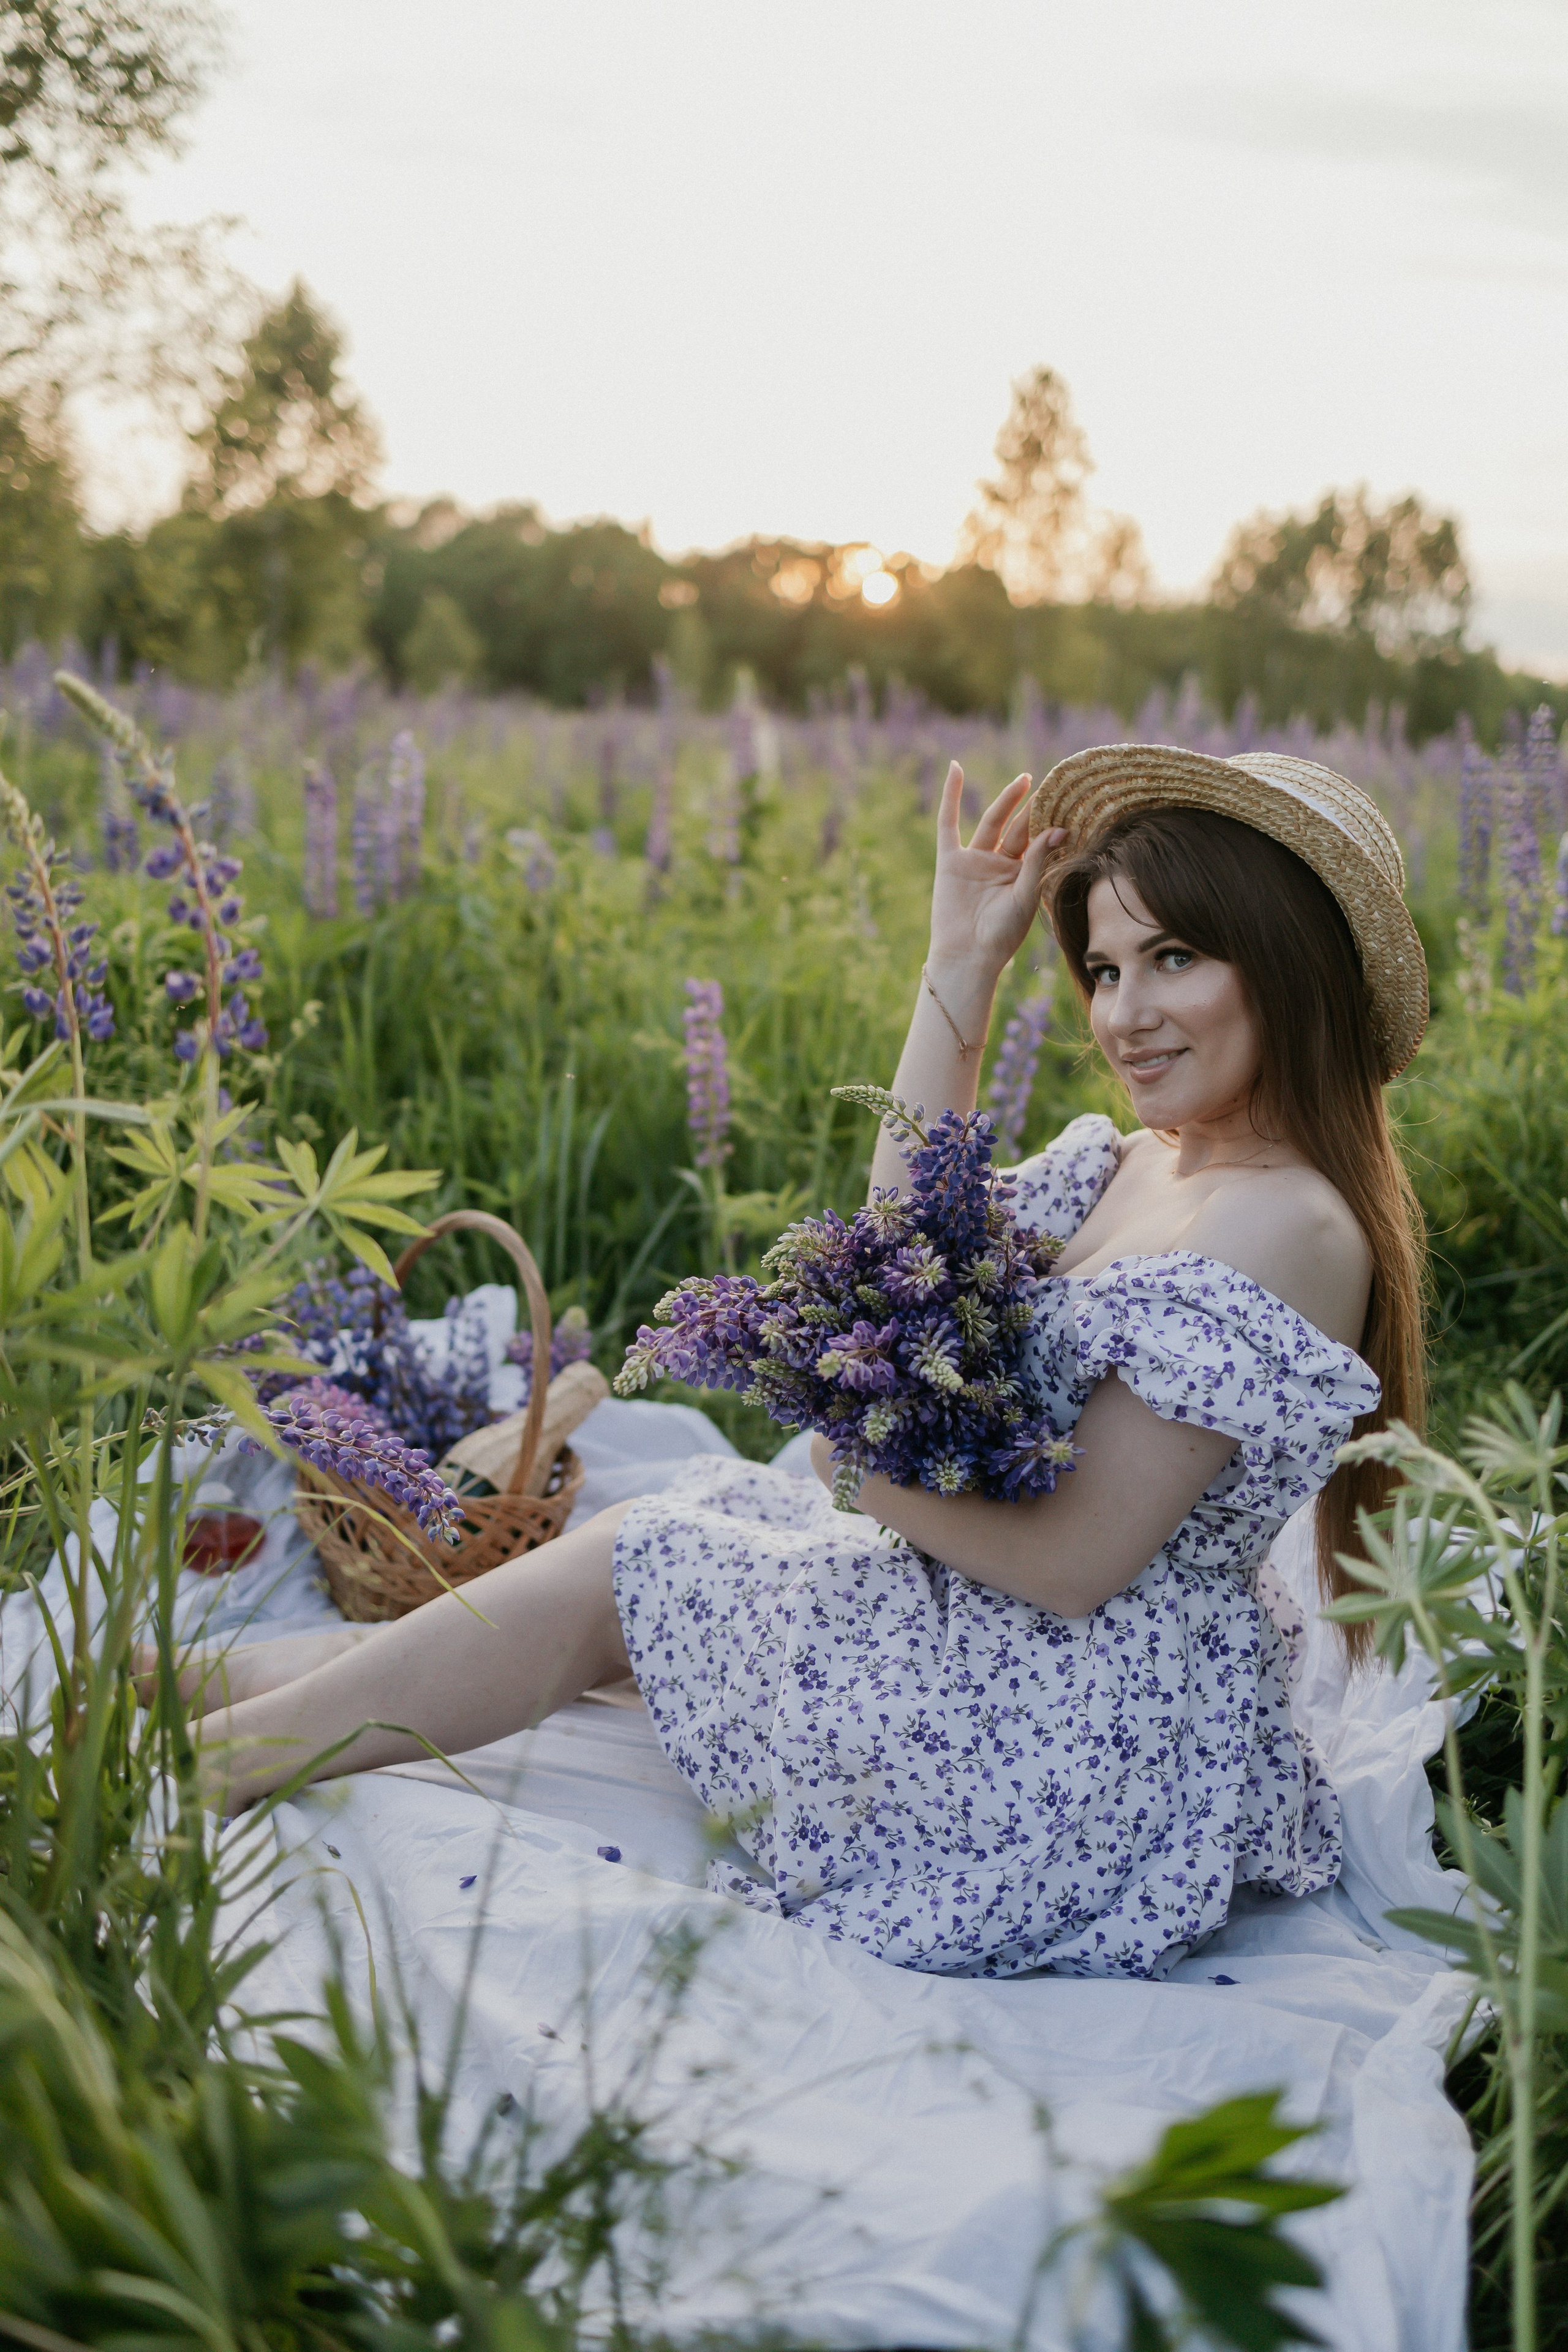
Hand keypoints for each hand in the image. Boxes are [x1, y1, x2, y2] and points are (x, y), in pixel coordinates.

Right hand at [928, 765, 1064, 984]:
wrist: (968, 955)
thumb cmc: (1001, 936)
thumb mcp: (1026, 896)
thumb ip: (1038, 861)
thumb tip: (1059, 829)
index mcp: (1021, 876)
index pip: (1037, 842)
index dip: (1049, 822)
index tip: (1068, 801)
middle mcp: (998, 865)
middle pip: (1018, 828)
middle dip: (1033, 807)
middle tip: (1051, 784)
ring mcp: (974, 861)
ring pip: (992, 822)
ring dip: (1007, 800)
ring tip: (1025, 779)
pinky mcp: (950, 860)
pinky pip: (948, 822)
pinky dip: (951, 796)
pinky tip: (955, 770)